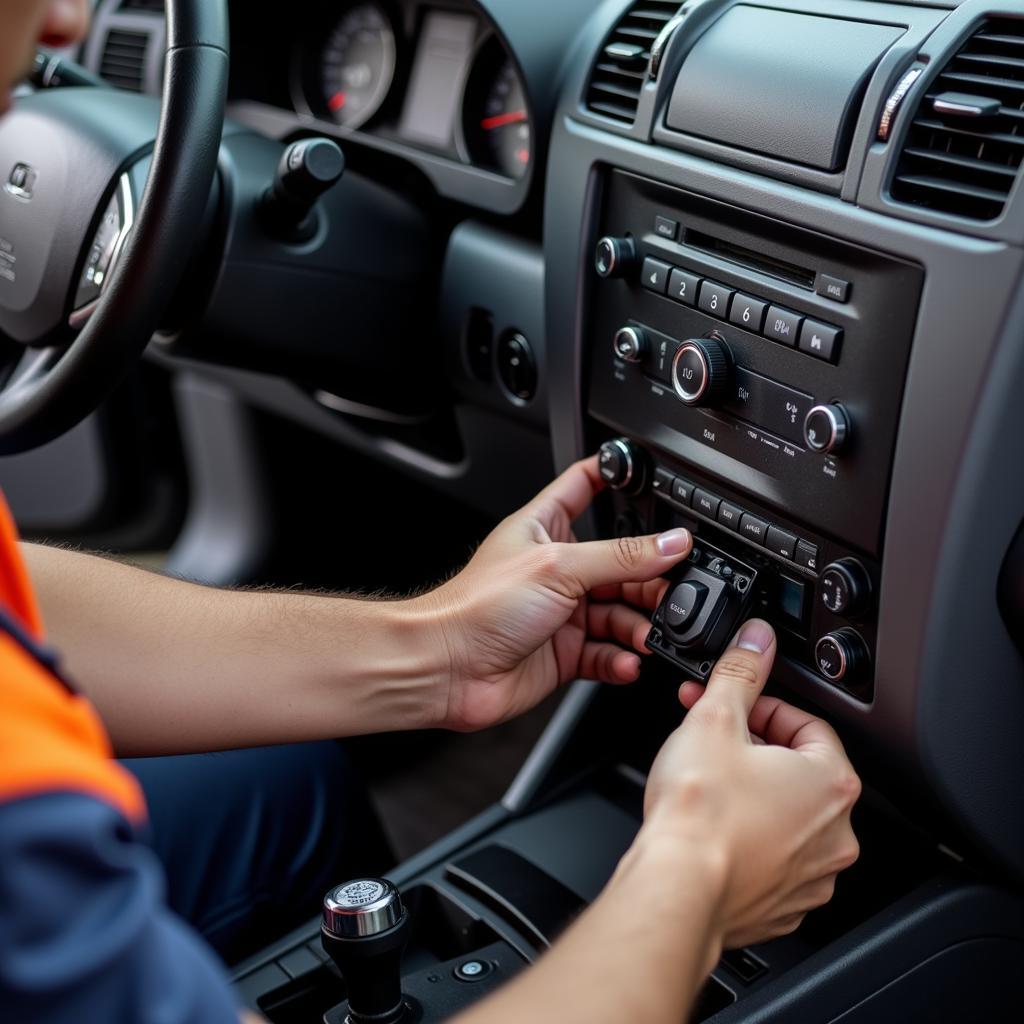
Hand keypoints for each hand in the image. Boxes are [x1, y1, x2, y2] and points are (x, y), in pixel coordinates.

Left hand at [421, 456, 692, 731]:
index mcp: (546, 528)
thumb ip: (621, 556)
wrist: (447, 668)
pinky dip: (622, 659)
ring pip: (620, 612)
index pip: (586, 487)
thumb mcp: (558, 566)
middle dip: (649, 578)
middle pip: (621, 562)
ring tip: (647, 635)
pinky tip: (627, 661)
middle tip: (671, 591)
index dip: (616, 476)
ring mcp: (562, 612)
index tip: (652, 476)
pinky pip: (608, 654)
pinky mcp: (564, 654)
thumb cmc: (477, 606)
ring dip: (639, 625)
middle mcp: (557, 568)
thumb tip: (671, 543)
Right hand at [640, 619, 860, 953]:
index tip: (733, 710)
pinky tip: (713, 827)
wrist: (677, 888)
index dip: (762, 709)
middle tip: (712, 740)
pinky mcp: (784, 905)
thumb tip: (756, 640)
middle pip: (797, 770)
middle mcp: (835, 833)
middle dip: (752, 748)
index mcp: (830, 782)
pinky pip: (773, 858)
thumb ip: (741, 672)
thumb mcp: (714, 719)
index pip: (808, 725)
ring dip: (752, 794)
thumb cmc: (699, 814)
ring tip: (709, 783)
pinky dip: (748, 840)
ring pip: (786, 816)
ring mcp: (812, 875)